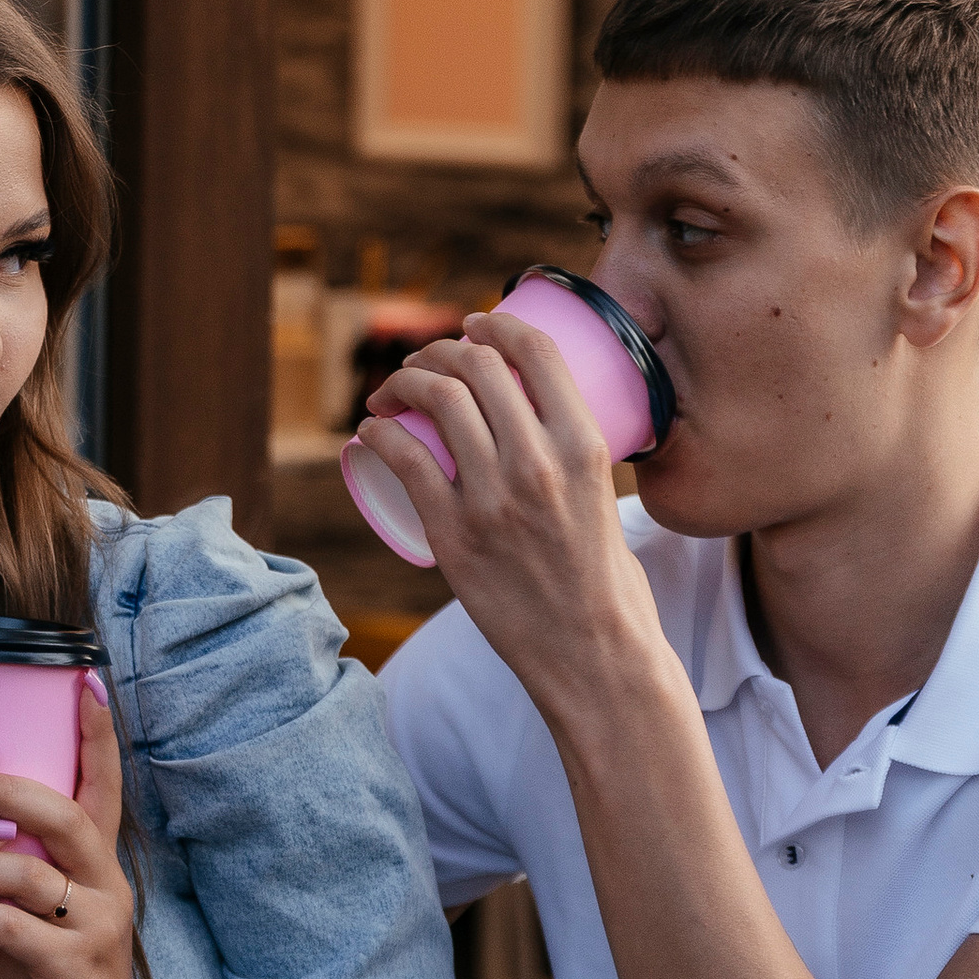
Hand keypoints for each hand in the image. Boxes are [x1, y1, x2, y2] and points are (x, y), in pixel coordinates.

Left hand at [0, 676, 156, 978]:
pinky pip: (7, 928)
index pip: (103, 783)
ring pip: (28, 868)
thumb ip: (6, 864)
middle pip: (61, 811)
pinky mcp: (72, 967)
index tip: (83, 676)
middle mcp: (106, 882)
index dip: (96, 731)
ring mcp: (94, 924)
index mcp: (98, 862)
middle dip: (0, 787)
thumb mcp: (29, 911)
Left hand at [356, 312, 670, 725]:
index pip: (535, 352)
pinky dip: (379, 433)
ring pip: (435, 401)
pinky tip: (370, 430)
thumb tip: (543, 433)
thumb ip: (575, 462)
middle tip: (424, 362)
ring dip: (403, 381)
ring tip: (392, 392)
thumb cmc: (605, 583)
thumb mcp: (607, 498)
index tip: (475, 324)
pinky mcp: (454, 536)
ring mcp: (492, 499)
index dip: (498, 324)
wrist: (593, 655)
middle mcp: (538, 462)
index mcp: (585, 446)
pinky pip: (403, 460)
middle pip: (476, 367)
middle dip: (441, 349)